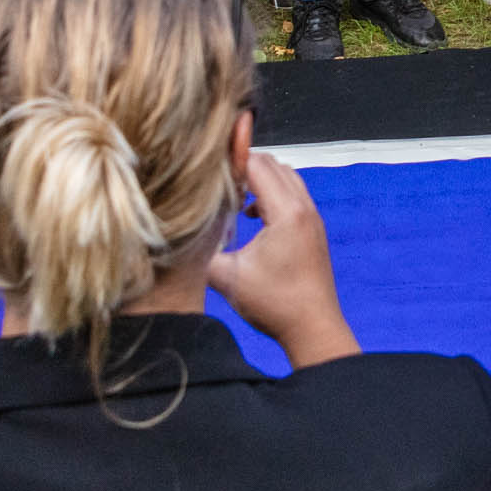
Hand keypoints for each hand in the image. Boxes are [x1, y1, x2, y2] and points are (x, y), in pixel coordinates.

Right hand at [208, 151, 357, 367]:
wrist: (313, 327)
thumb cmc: (273, 304)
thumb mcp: (227, 277)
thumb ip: (201, 249)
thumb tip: (176, 235)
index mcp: (287, 212)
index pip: (257, 164)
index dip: (230, 162)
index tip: (206, 171)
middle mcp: (304, 207)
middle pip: (273, 165)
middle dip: (243, 167)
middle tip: (216, 184)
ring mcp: (313, 217)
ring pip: (286, 177)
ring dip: (260, 180)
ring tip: (233, 199)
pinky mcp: (314, 228)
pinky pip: (293, 194)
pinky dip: (273, 193)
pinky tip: (254, 216)